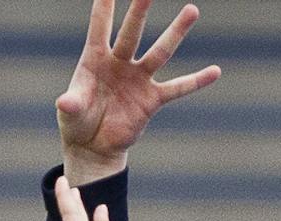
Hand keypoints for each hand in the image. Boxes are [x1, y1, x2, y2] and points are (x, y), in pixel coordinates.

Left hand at [57, 0, 220, 183]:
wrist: (93, 146)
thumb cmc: (77, 122)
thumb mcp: (70, 112)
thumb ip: (71, 104)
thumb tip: (65, 101)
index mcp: (95, 59)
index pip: (99, 27)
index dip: (104, 7)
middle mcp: (120, 63)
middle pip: (132, 32)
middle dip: (140, 10)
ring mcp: (138, 79)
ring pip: (160, 52)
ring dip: (176, 32)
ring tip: (192, 9)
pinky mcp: (152, 100)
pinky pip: (178, 88)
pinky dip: (196, 81)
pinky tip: (215, 71)